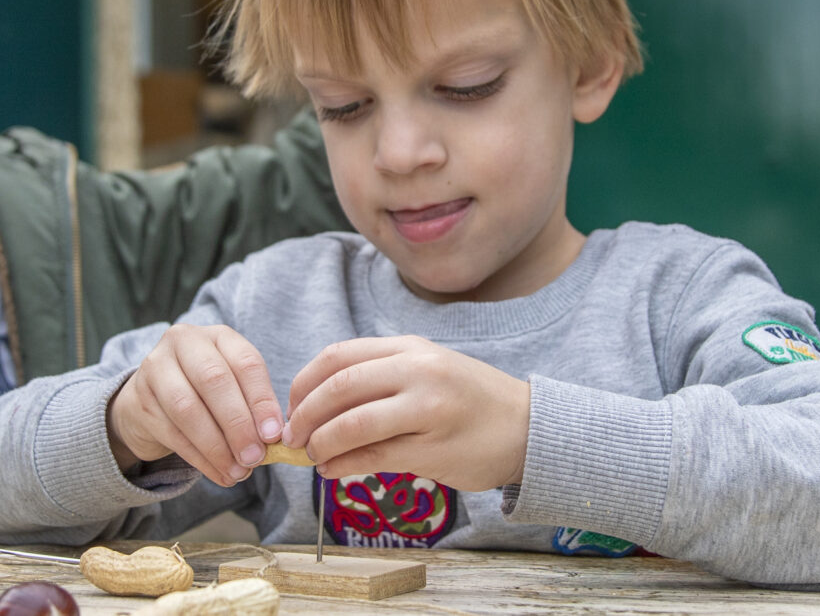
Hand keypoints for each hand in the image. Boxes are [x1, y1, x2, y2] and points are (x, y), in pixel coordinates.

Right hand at [106, 324, 284, 486]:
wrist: (152, 396)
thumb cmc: (206, 391)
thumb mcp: (233, 386)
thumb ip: (252, 406)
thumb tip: (272, 439)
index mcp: (218, 335)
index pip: (245, 362)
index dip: (261, 400)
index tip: (273, 434)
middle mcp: (183, 342)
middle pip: (213, 380)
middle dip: (237, 424)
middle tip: (255, 457)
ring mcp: (155, 368)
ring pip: (188, 409)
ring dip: (217, 447)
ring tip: (239, 472)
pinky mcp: (139, 400)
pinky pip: (172, 433)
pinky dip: (200, 459)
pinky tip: (219, 474)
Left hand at [281, 336, 529, 491]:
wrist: (528, 427)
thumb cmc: (468, 401)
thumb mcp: (426, 371)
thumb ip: (378, 379)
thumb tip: (317, 405)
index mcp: (410, 348)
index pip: (337, 355)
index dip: (304, 382)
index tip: (292, 405)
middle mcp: (418, 371)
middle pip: (339, 387)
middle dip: (304, 415)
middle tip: (292, 436)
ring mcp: (428, 409)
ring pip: (353, 424)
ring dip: (321, 443)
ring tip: (312, 456)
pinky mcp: (434, 448)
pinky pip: (375, 457)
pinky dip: (344, 465)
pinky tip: (333, 470)